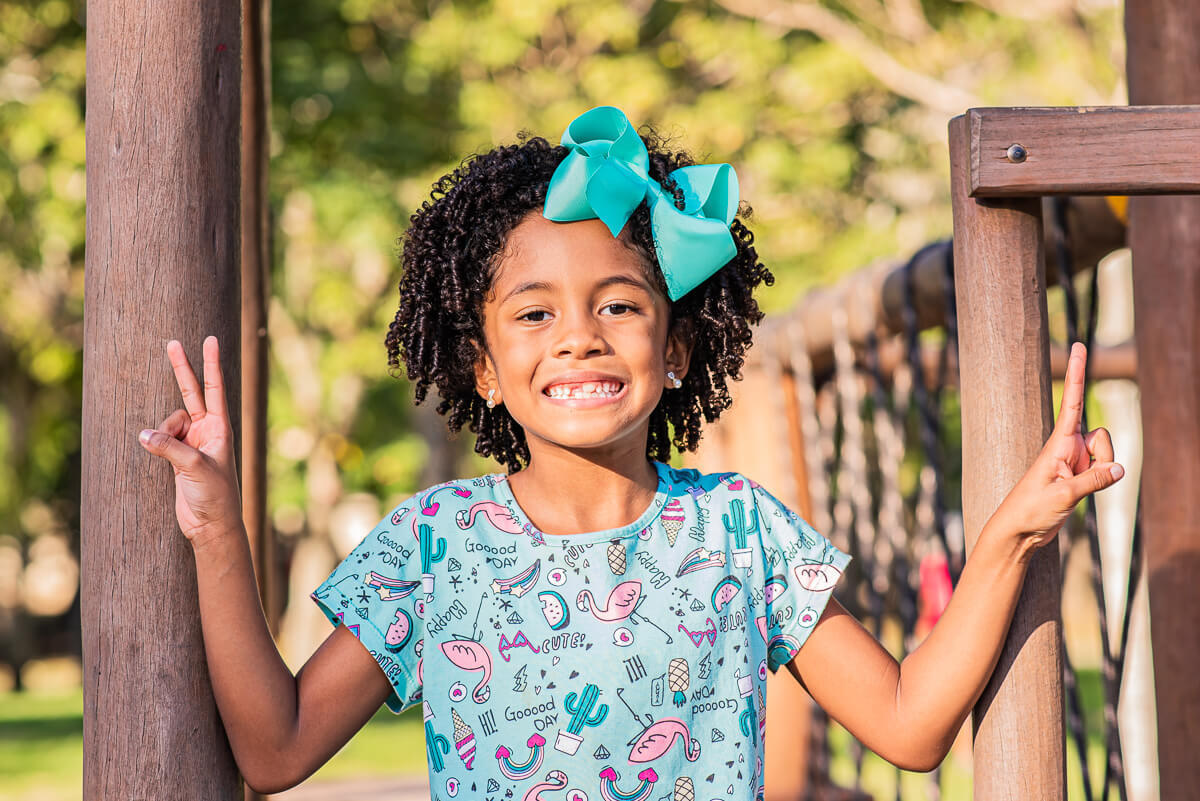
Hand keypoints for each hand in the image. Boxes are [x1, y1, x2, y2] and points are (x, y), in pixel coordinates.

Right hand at [137, 336, 242, 546]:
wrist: (210, 525)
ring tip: (168, 454)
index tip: (210, 340)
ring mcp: (191, 442)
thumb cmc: (215, 496)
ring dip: (162, 433)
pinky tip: (153, 449)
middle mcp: (207, 431)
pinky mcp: (177, 456)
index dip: (210, 364)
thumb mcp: (195, 468)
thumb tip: (143, 434)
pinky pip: (160, 438)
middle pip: (191, 393)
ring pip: (168, 422)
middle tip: (172, 343)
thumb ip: (170, 448)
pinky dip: (154, 442)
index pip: (215, 389)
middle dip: (181, 370)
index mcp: (221, 428)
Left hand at [991, 342, 1123, 554]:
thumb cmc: (1030, 509)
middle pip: (1103, 437)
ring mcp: (1074, 460)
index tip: (1077, 345)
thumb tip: (1120, 469)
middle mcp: (1066, 446)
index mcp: (1057, 443)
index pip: (1071, 401)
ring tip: (1073, 489)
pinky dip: (1102, 481)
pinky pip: (1104, 471)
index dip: (1077, 373)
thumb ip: (1093, 480)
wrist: (1019, 530)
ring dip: (1101, 473)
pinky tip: (1079, 494)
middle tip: (1076, 479)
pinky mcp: (1079, 475)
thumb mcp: (1062, 495)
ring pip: (1106, 455)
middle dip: (1104, 456)